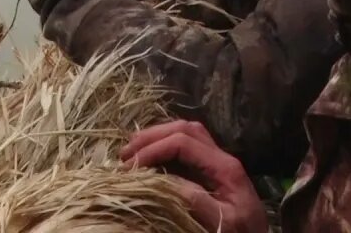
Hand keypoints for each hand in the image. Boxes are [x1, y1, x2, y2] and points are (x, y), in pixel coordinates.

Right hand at [121, 121, 268, 232]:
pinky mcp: (213, 170)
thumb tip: (167, 181)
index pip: (184, 142)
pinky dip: (165, 146)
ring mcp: (218, 161)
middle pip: (185, 128)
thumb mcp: (222, 222)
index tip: (131, 167)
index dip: (154, 149)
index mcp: (225, 166)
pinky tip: (151, 157)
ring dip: (157, 137)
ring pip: (187, 132)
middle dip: (152, 136)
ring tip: (133, 151)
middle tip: (125, 154)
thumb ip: (197, 201)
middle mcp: (222, 156)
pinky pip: (188, 146)